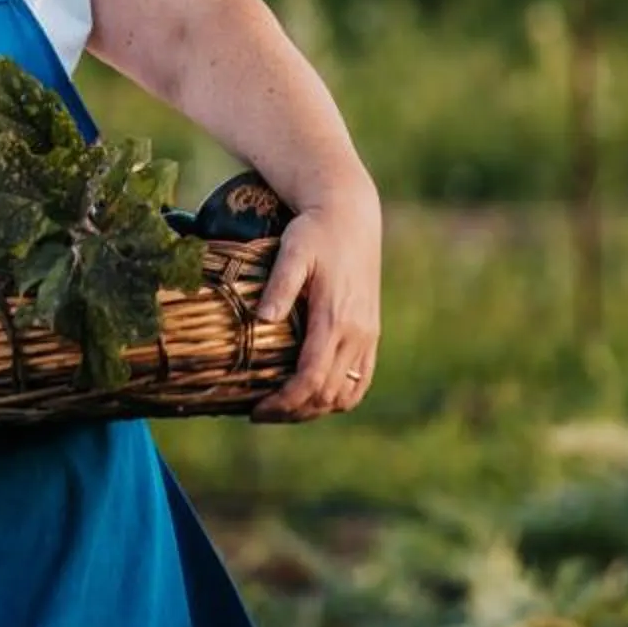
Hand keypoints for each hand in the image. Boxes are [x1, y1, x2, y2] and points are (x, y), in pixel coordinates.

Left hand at [251, 194, 382, 423]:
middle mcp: (357, 333)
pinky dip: (339, 397)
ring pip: (347, 394)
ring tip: (284, 408)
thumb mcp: (294, 250)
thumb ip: (281, 285)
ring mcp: (367, 335)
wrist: (351, 214)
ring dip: (316, 409)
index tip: (255, 410)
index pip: (312, 379)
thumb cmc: (315, 231)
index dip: (284, 402)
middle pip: (327, 395)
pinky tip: (315, 395)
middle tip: (260, 412)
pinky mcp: (371, 332)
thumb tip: (262, 318)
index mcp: (336, 318)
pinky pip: (361, 380)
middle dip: (293, 412)